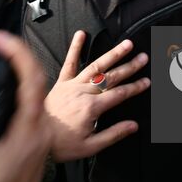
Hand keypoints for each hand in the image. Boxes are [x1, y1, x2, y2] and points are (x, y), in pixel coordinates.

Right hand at [0, 31, 51, 181]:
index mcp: (24, 138)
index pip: (30, 84)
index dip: (18, 56)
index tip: (0, 40)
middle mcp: (37, 135)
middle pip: (37, 82)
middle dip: (19, 56)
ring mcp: (39, 139)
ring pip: (37, 94)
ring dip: (22, 71)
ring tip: (0, 55)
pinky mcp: (34, 143)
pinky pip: (33, 107)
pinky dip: (21, 89)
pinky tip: (4, 85)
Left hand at [45, 30, 146, 162]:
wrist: (35, 138)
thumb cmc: (62, 145)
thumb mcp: (90, 147)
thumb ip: (113, 134)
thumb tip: (133, 126)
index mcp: (92, 108)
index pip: (120, 94)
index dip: (135, 87)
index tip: (147, 81)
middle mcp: (83, 92)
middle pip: (112, 77)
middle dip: (130, 67)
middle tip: (144, 58)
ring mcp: (72, 85)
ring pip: (96, 66)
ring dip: (112, 54)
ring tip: (126, 45)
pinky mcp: (61, 83)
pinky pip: (69, 63)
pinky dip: (75, 48)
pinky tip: (81, 34)